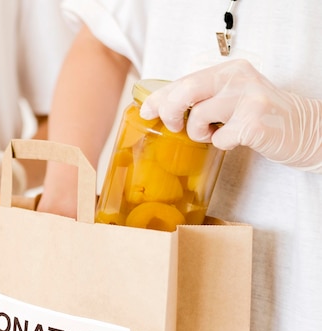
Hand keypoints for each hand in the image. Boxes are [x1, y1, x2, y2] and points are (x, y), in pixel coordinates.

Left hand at [139, 59, 321, 170]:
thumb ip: (202, 97)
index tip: (145, 112)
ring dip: (198, 133)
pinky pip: (220, 138)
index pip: (184, 80)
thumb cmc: (257, 116)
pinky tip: (235, 139)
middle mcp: (238, 78)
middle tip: (173, 126)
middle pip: (186, 91)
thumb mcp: (229, 97)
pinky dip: (221, 143)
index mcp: (228, 70)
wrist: (301, 129)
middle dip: (170, 111)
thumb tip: (160, 108)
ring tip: (213, 133)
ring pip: (199, 117)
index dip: (160, 97)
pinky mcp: (254, 123)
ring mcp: (248, 99)